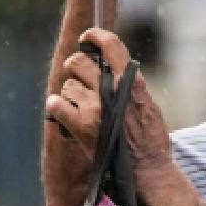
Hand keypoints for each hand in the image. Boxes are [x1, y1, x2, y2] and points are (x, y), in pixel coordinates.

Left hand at [43, 28, 171, 173]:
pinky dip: (57, 108)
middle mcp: (111, 90)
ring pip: (67, 85)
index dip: (95, 35)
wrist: (146, 169)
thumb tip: (110, 65)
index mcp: (131, 81)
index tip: (87, 38)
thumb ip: (129, 82)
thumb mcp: (147, 101)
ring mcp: (94, 108)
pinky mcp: (80, 126)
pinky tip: (64, 114)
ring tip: (82, 108)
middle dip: (76, 68)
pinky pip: (55, 104)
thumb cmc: (149, 138)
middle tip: (81, 79)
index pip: (110, 44)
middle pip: (78, 62)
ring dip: (71, 94)